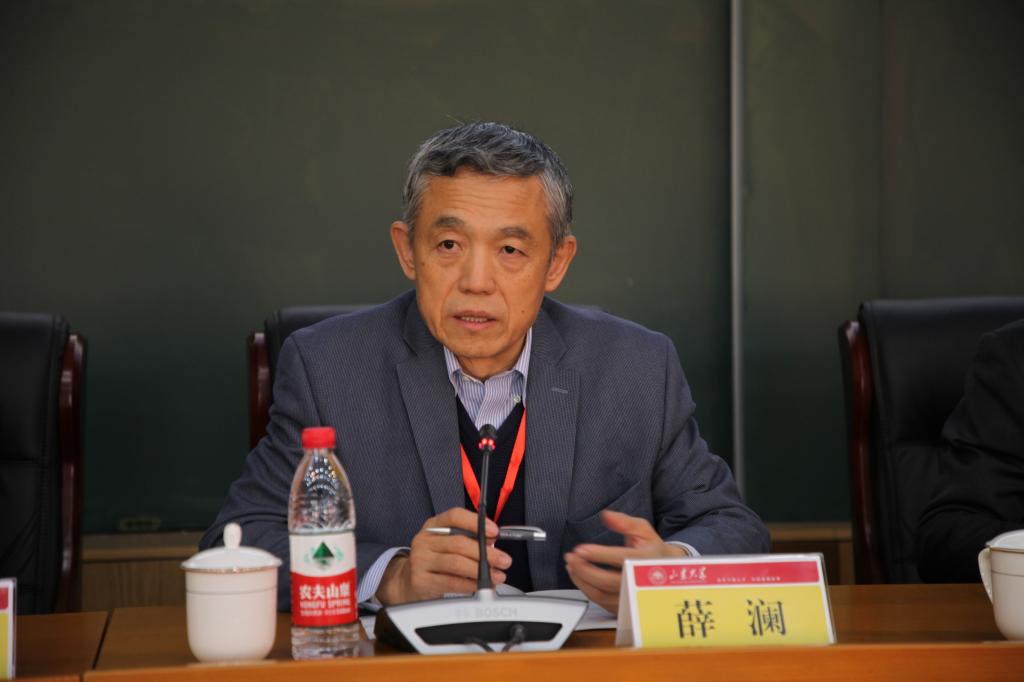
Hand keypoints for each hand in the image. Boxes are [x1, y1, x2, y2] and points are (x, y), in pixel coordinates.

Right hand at [377, 507, 511, 604]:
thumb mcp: (448, 543)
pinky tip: (479, 586)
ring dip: (481, 571)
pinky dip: (470, 584)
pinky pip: (451, 582)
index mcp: (434, 525)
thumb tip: (492, 542)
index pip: (455, 516)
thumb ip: (469, 539)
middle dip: (486, 553)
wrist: (408, 581)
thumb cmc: (435, 560)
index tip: (495, 532)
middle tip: (503, 560)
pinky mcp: (421, 580)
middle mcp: (424, 540)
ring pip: (456, 563)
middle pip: (459, 543)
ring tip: (496, 575)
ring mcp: (420, 560)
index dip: (476, 522)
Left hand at [564, 510, 687, 613]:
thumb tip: (607, 515)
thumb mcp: (644, 531)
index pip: (621, 559)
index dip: (599, 555)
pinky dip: (585, 588)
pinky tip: (578, 575)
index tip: (581, 549)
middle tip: (571, 557)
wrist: (667, 575)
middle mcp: (639, 583)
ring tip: (571, 565)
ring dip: (581, 579)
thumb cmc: (652, 550)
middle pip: (607, 581)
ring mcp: (631, 598)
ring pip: (600, 594)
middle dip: (584, 569)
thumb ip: (625, 522)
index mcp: (646, 562)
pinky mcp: (622, 607)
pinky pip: (599, 601)